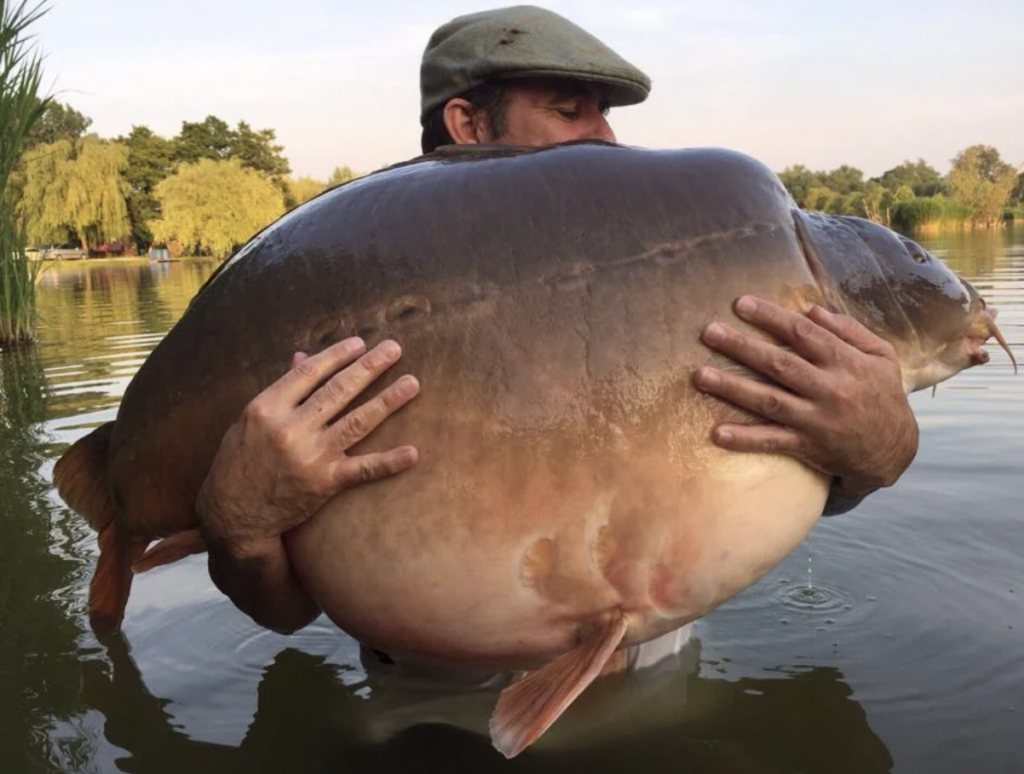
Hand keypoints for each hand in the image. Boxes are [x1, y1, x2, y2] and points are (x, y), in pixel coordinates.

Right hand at [198, 337, 420, 558]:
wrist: (232, 515)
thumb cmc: (239, 462)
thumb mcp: (250, 421)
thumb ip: (280, 390)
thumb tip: (303, 356)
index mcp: (267, 407)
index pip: (309, 372)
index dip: (337, 355)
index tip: (360, 343)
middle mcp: (290, 428)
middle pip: (338, 391)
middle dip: (369, 367)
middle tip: (394, 349)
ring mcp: (309, 456)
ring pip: (357, 421)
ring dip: (388, 401)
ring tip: (412, 383)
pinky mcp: (324, 483)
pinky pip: (362, 470)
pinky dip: (389, 461)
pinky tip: (412, 452)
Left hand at [693, 296, 918, 497]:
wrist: (893, 450)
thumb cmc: (882, 395)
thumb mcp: (880, 356)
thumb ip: (848, 330)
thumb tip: (810, 309)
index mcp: (845, 362)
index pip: (803, 334)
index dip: (771, 317)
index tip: (740, 304)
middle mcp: (829, 389)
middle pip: (779, 364)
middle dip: (741, 346)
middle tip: (708, 332)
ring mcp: (816, 419)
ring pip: (769, 401)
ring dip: (732, 388)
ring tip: (700, 376)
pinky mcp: (807, 446)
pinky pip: (772, 442)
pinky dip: (744, 439)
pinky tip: (717, 433)